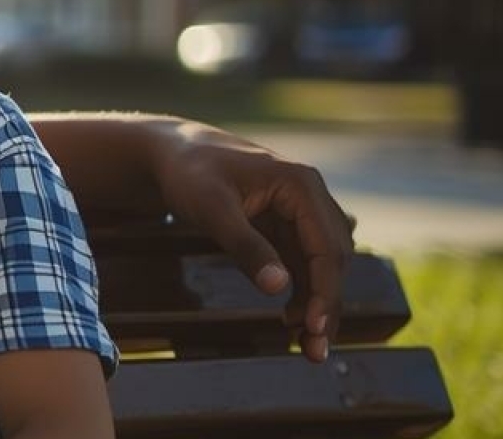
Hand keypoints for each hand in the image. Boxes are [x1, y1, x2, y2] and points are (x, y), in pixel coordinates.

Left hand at [151, 123, 355, 361]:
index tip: (315, 326)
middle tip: (314, 349)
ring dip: (317, 303)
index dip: (325, 290)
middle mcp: (310, 197)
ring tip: (306, 347)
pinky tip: (291, 320)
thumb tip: (278, 287)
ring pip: (320, 266)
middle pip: (333, 260)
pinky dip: (301, 291)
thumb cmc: (189, 174)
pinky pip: (303, 263)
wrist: (170, 154)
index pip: (327, 247)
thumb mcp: (211, 209)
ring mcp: (300, 212)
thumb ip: (245, 246)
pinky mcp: (286, 225)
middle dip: (326, 305)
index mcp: (301, 185)